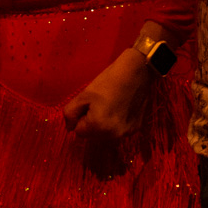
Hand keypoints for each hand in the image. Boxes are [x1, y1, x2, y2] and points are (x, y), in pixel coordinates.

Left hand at [63, 47, 157, 176]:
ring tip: (110, 106)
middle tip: (99, 104)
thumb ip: (70, 114)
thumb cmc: (108, 81)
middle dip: (91, 123)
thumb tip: (70, 127)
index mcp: (98, 127)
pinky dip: (116, 123)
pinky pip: (118, 131)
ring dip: (103, 125)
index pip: (79, 132)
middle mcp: (113, 135)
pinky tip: (120, 108)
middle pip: (92, 135)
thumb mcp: (83, 95)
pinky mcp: (135, 129)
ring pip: (105, 134)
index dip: (81, 117)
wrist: (136, 72)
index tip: (89, 104)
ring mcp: (126, 133)